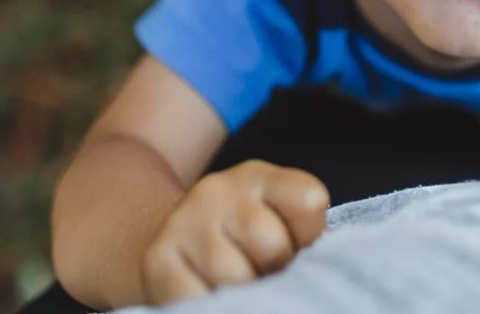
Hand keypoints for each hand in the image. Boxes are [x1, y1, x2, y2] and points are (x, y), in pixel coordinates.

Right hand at [140, 159, 329, 302]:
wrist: (169, 235)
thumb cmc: (241, 237)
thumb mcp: (277, 218)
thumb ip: (304, 234)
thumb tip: (321, 268)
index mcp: (258, 178)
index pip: (308, 199)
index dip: (309, 235)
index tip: (298, 245)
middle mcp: (218, 192)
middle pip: (271, 245)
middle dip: (275, 271)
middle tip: (264, 274)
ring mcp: (183, 224)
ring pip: (234, 279)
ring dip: (244, 295)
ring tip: (239, 288)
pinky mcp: (158, 261)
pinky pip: (198, 301)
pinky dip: (212, 307)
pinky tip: (212, 296)